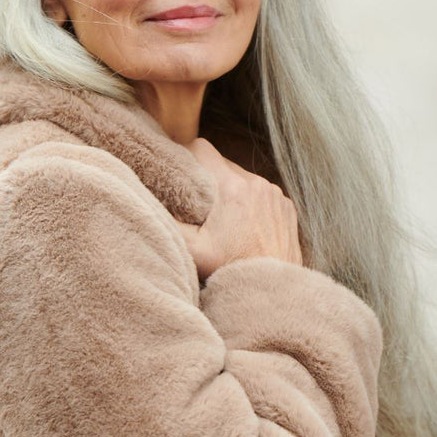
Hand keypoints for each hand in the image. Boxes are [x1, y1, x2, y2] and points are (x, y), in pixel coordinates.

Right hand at [182, 138, 302, 279]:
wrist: (271, 289)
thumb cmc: (231, 270)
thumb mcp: (192, 250)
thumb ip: (169, 223)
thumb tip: (151, 204)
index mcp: (231, 188)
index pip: (201, 148)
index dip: (186, 155)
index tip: (180, 171)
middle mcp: (256, 183)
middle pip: (222, 163)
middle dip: (208, 178)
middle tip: (198, 203)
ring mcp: (274, 193)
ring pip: (243, 177)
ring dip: (230, 190)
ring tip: (223, 218)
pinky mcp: (286, 205)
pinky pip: (262, 192)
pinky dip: (251, 202)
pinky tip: (245, 225)